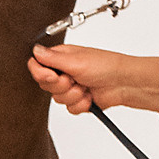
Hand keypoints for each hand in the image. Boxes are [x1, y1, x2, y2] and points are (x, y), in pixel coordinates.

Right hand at [25, 45, 158, 115]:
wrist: (123, 84)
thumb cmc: (106, 66)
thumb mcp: (76, 60)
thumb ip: (52, 58)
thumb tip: (35, 50)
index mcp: (61, 57)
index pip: (37, 65)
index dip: (41, 73)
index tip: (53, 75)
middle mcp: (64, 71)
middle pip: (45, 84)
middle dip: (61, 86)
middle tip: (73, 80)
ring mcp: (71, 86)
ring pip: (57, 99)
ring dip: (73, 95)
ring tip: (85, 87)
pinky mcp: (78, 100)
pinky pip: (69, 108)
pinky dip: (80, 104)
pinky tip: (90, 97)